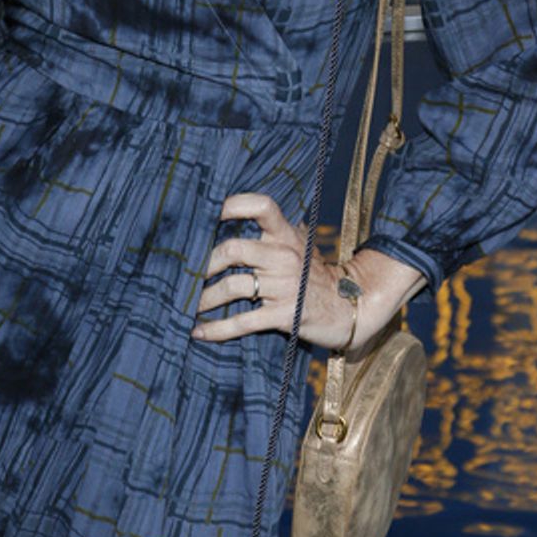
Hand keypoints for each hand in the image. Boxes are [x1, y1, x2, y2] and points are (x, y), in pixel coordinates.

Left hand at [191, 191, 363, 351]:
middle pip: (234, 249)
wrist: (350, 309)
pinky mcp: (284, 314)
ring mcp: (286, 285)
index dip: (234, 204)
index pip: (262, 206)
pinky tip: (199, 332)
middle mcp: (285, 256)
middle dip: (204, 263)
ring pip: (233, 286)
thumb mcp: (300, 247)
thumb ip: (274, 234)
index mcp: (287, 235)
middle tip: (186, 274)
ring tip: (189, 304)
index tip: (207, 211)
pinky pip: (243, 321)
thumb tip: (235, 217)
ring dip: (205, 298)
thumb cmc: (316, 276)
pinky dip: (217, 329)